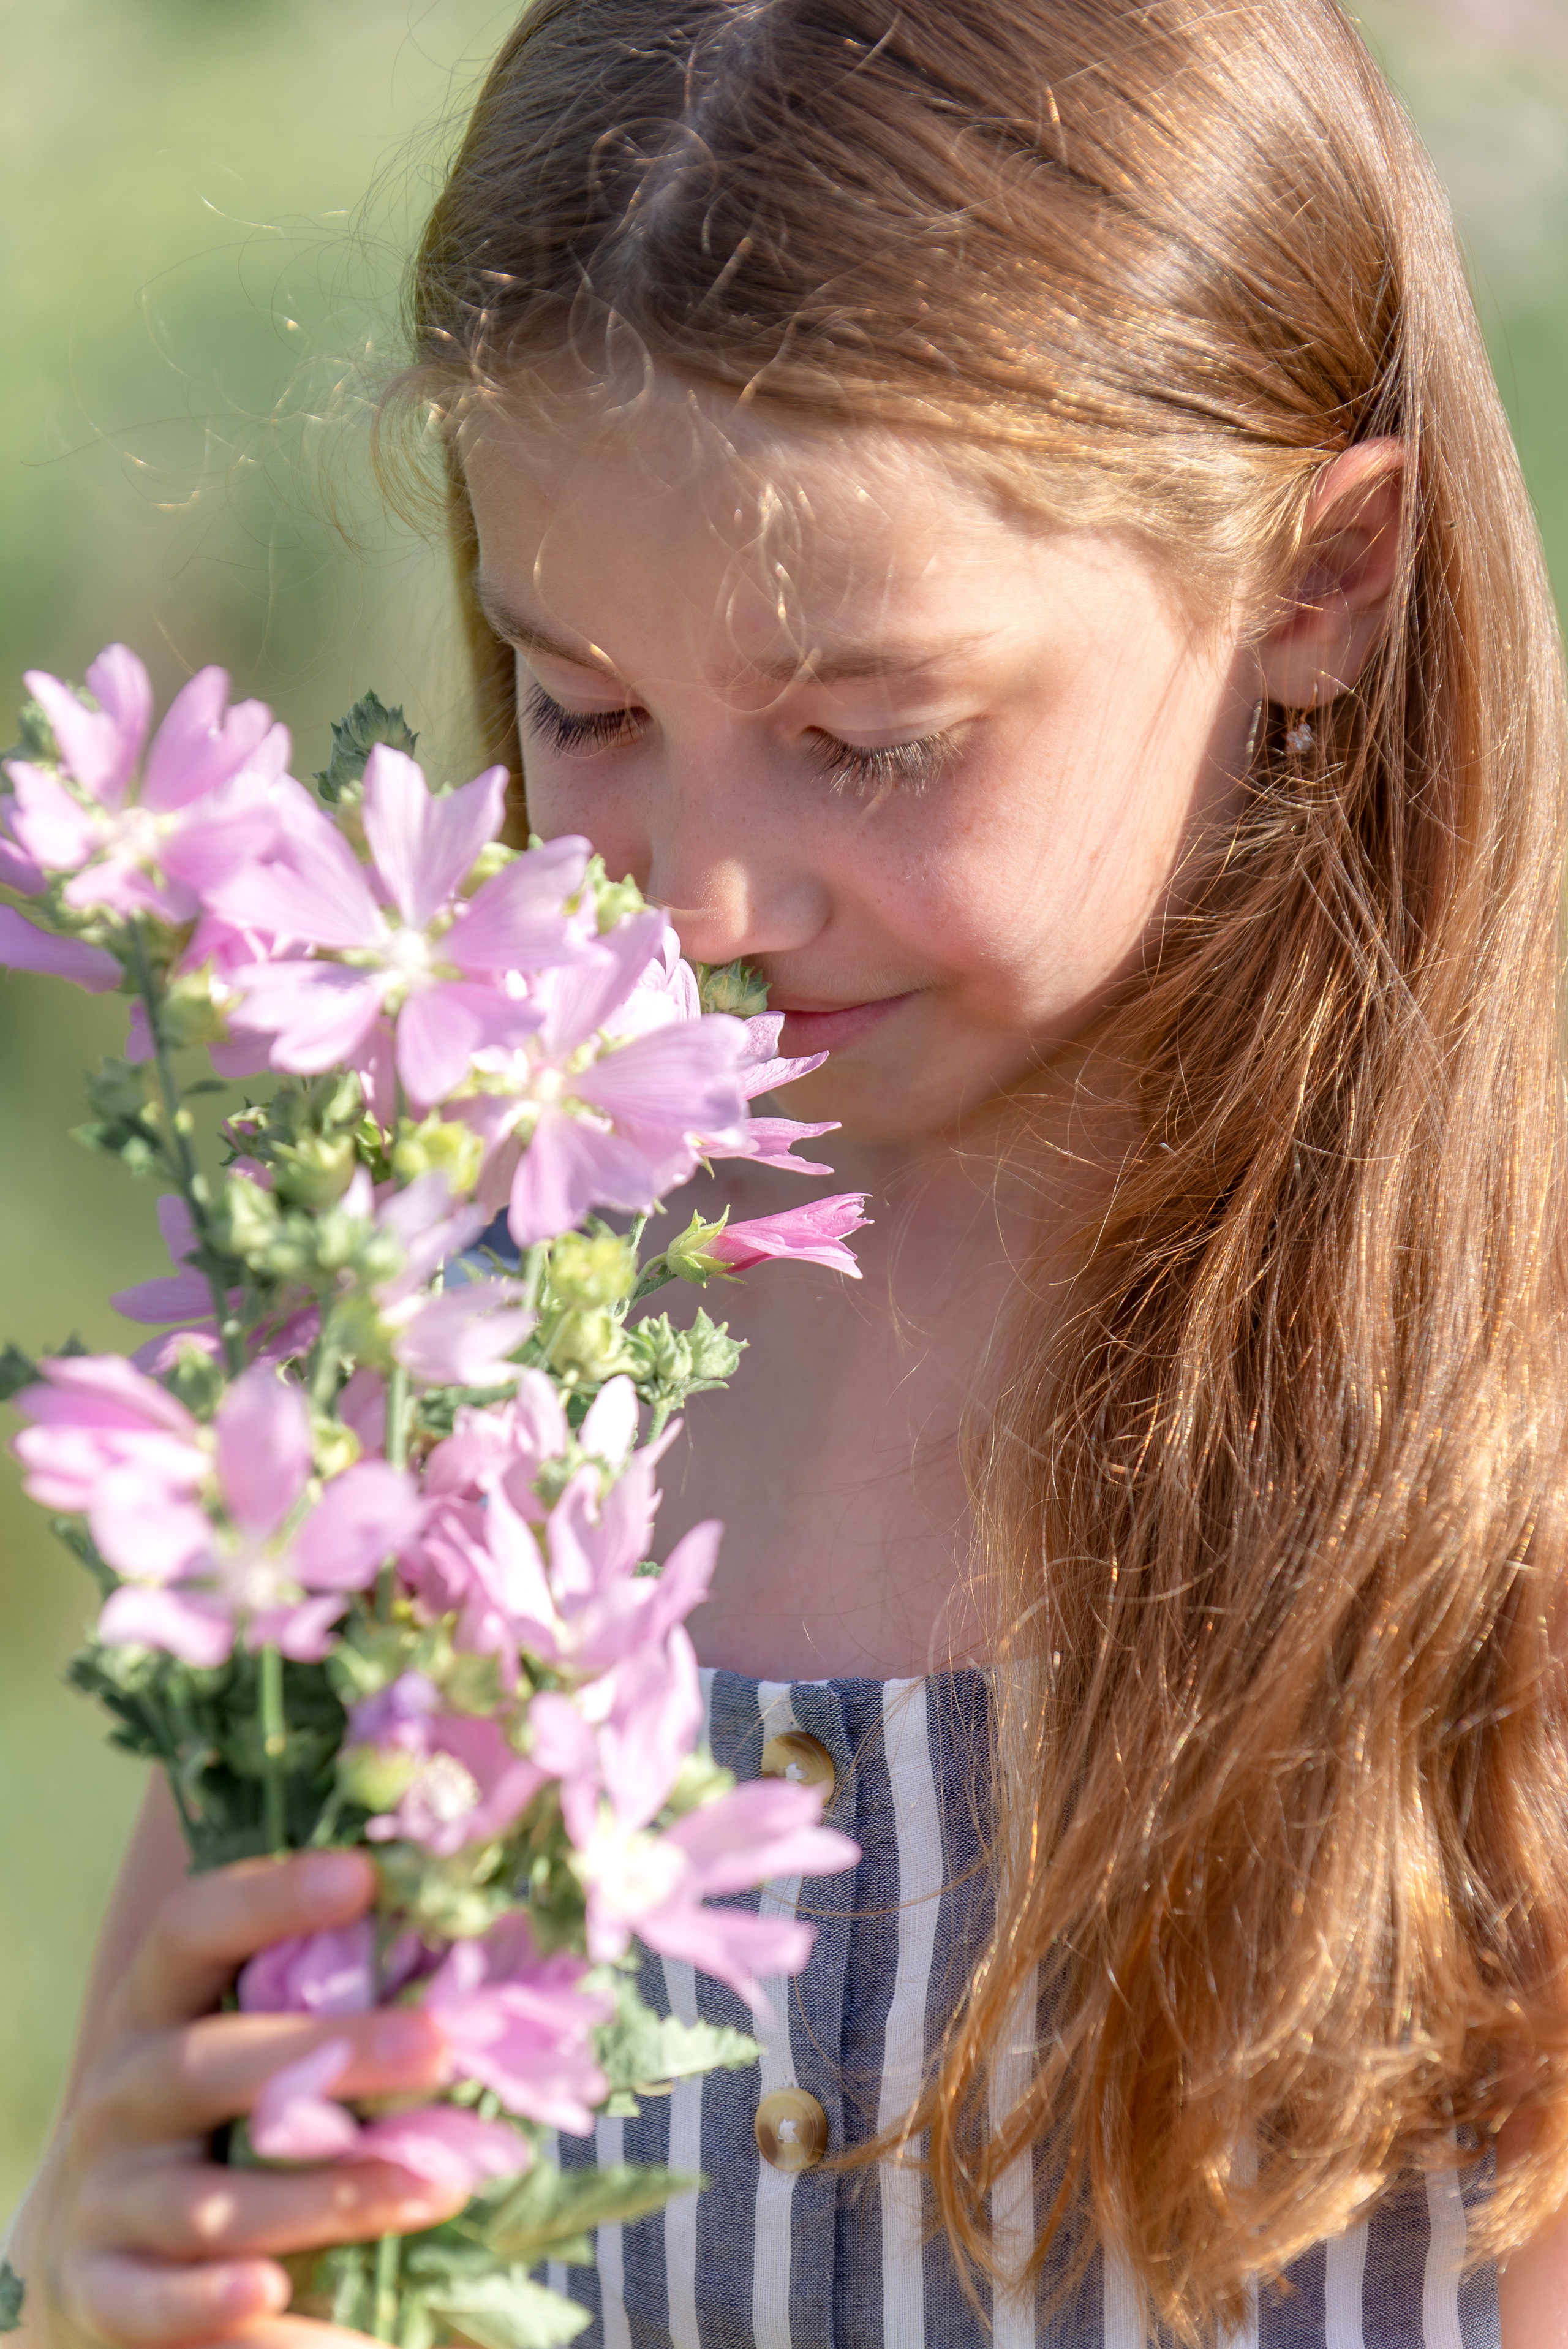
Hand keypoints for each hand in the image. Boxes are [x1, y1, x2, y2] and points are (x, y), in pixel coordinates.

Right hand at [11, 1848, 466, 2348]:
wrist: (104, 2255)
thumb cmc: (218, 2122)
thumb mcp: (250, 2050)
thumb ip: (329, 2005)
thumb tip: (481, 1972)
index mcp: (155, 2009)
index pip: (191, 1927)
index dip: (269, 1895)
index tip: (365, 1874)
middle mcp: (122, 2094)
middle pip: (206, 2063)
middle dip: (330, 2054)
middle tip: (441, 2044)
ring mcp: (108, 2197)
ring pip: (206, 2199)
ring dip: (322, 2195)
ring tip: (432, 2189)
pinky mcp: (102, 2293)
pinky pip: (151, 2303)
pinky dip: (210, 2304)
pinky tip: (272, 2292)